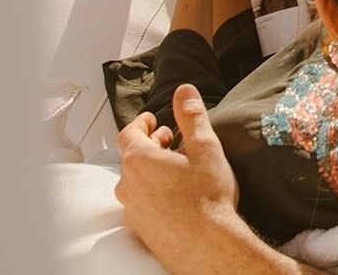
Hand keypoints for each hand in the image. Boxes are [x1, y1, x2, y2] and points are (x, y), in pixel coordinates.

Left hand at [116, 84, 245, 268]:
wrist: (208, 246)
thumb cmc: (207, 198)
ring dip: (150, 170)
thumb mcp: (205, 148)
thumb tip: (183, 91)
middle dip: (149, 144)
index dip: (141, 123)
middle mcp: (128, 185)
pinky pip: (140, 203)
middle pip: (131, 157)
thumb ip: (191, 116)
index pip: (129, 133)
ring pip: (134, 181)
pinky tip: (173, 196)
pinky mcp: (140, 229)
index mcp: (139, 160)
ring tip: (173, 168)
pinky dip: (151, 193)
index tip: (151, 120)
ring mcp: (132, 209)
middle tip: (167, 140)